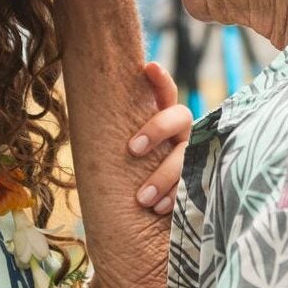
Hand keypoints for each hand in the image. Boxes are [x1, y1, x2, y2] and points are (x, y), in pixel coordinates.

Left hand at [129, 63, 192, 215]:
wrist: (143, 221)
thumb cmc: (126, 179)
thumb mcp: (119, 155)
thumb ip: (117, 136)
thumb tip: (86, 119)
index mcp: (162, 118)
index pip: (165, 92)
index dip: (160, 78)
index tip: (148, 66)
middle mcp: (182, 132)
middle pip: (180, 116)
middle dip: (157, 129)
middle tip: (132, 149)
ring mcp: (194, 154)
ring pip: (186, 154)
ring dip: (164, 175)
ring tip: (142, 199)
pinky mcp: (201, 180)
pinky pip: (193, 184)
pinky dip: (174, 197)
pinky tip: (159, 209)